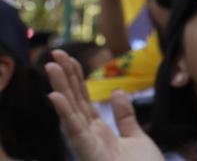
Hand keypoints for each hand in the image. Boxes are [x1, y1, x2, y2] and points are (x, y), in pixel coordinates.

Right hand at [45, 50, 161, 160]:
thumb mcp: (137, 137)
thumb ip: (125, 116)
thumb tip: (118, 92)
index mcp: (98, 132)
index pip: (83, 100)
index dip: (75, 79)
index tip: (68, 57)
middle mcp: (89, 137)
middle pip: (75, 102)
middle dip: (65, 78)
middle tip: (54, 54)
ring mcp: (88, 146)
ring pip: (71, 112)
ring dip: (60, 89)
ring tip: (51, 66)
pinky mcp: (90, 154)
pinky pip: (75, 131)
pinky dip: (65, 113)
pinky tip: (55, 96)